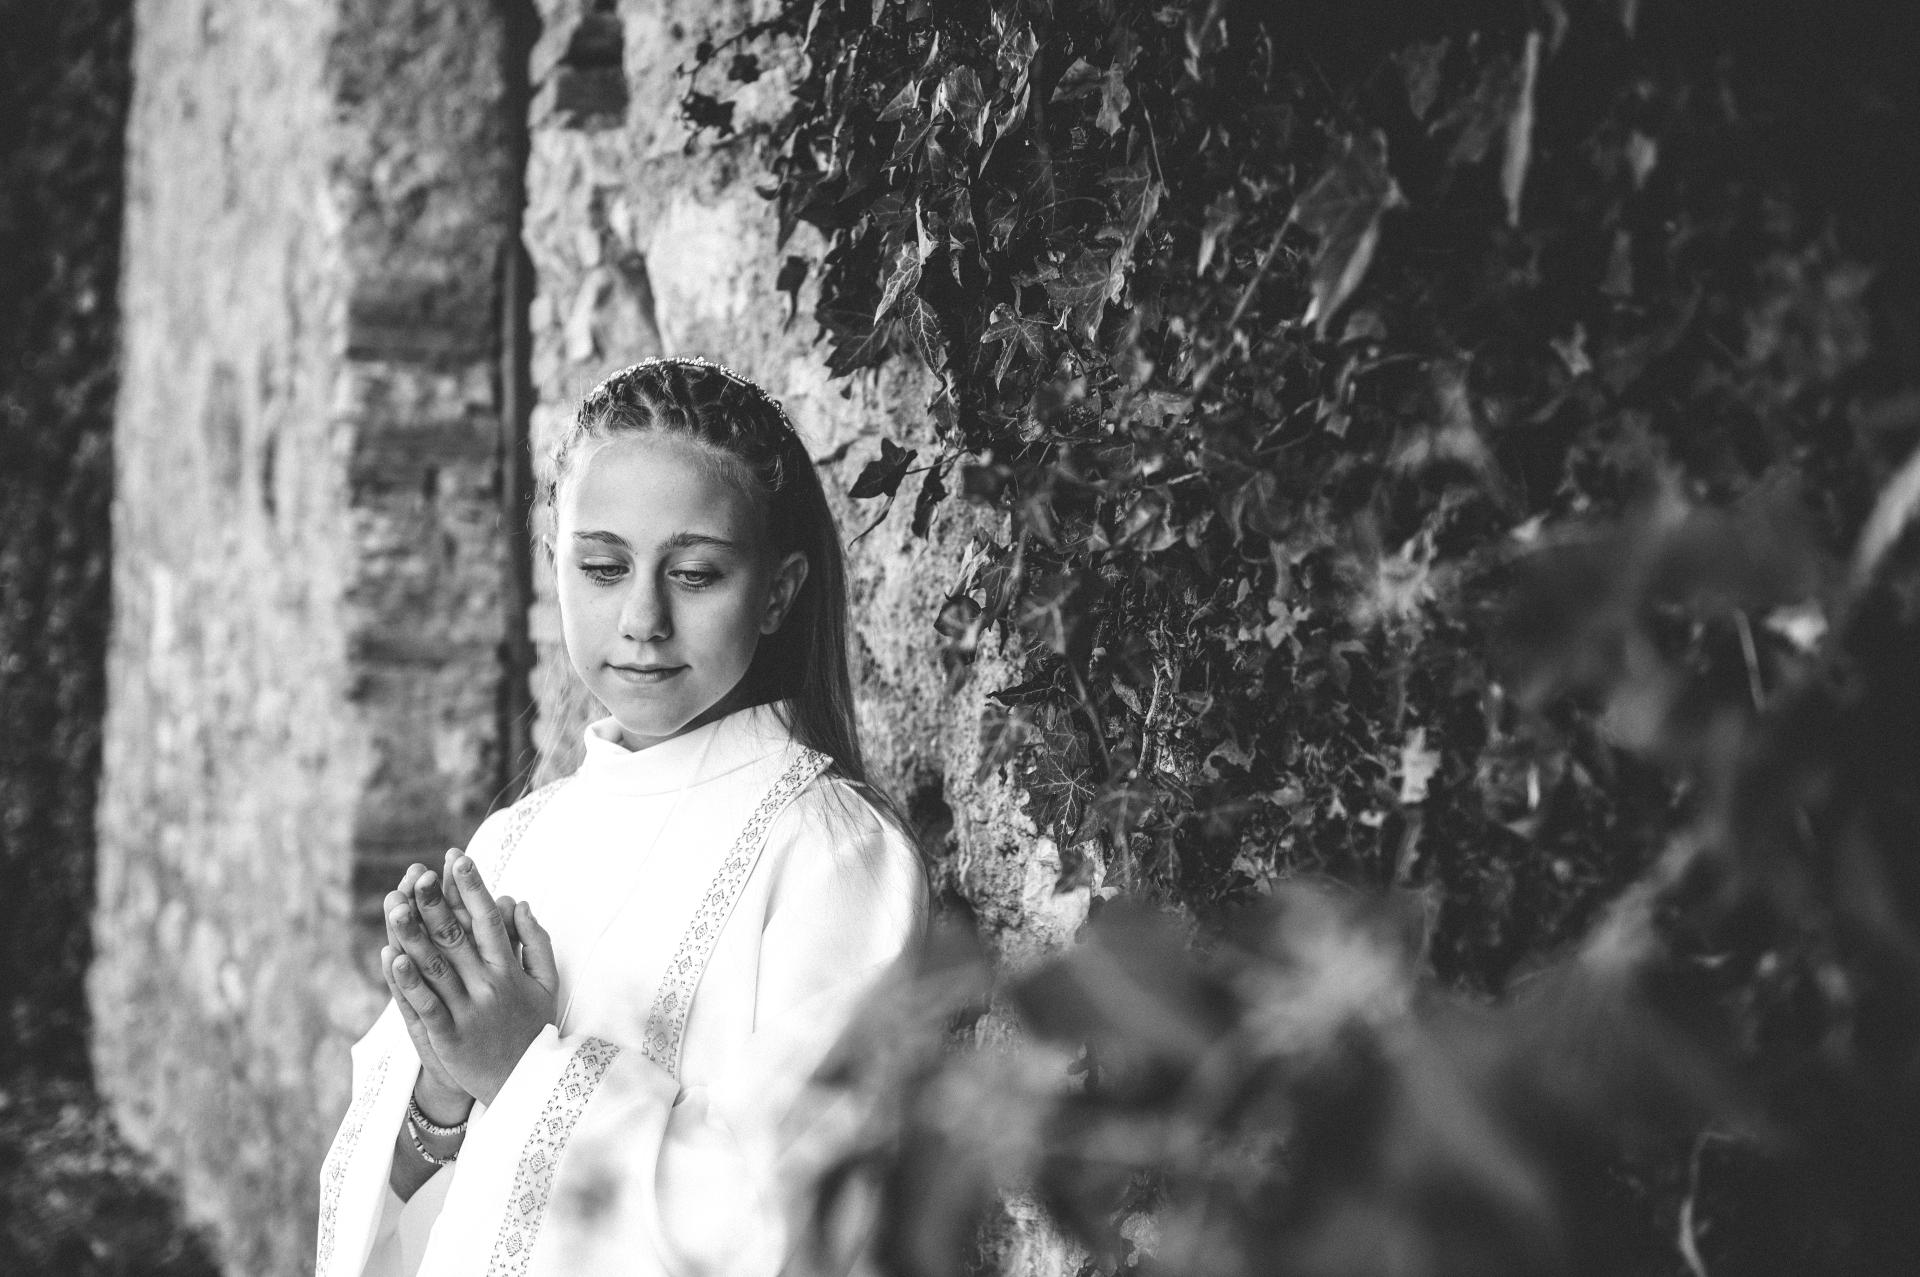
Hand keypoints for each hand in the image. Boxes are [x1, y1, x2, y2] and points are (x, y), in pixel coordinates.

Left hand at [388, 855, 558, 1104]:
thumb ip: (536, 941)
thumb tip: (519, 902)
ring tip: (395, 906)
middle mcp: (489, 986)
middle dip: (436, 903)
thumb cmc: (534, 1031)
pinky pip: (426, 1006)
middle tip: (418, 874)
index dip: (472, 888)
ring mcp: (468, 1012)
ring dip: (413, 935)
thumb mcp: (547, 984)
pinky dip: (408, 982)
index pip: (489, 920)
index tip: (458, 858)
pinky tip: (391, 957)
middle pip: (456, 938)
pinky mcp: (449, 1039)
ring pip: (436, 967)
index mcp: (510, 970)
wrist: (526, 1089)